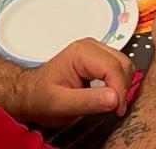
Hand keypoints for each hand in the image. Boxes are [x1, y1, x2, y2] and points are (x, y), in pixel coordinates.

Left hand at [16, 38, 135, 125]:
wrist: (31, 94)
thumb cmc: (41, 97)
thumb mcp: (60, 104)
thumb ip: (87, 101)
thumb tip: (114, 98)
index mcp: (81, 52)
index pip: (113, 67)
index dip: (119, 90)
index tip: (117, 109)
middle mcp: (91, 47)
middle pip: (122, 63)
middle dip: (123, 88)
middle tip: (116, 109)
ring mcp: (96, 52)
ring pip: (124, 65)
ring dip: (122, 86)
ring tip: (112, 104)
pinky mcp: (99, 60)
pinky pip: (118, 69)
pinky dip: (119, 84)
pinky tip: (109, 97)